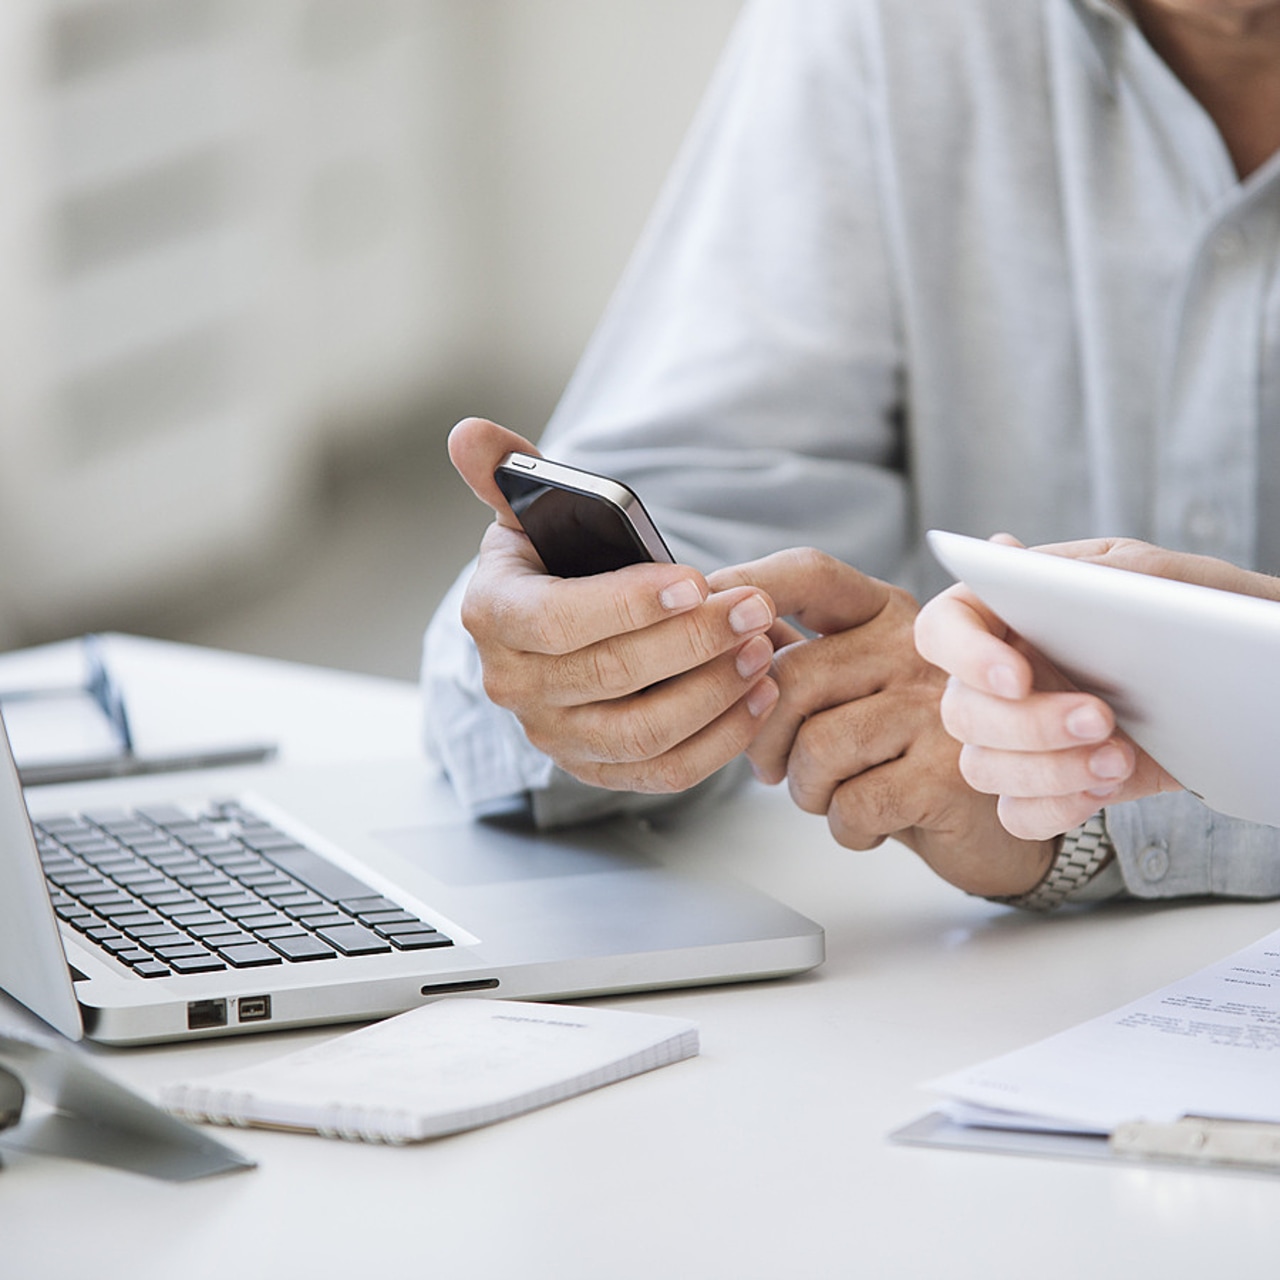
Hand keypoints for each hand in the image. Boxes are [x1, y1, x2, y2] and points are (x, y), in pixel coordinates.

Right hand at [448, 418, 780, 792]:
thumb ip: (507, 471)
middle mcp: (513, 685)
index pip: (554, 620)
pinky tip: (760, 696)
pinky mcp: (597, 768)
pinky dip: (719, 740)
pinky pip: (663, 771)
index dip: (625, 605)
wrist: (560, 629)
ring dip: (713, 693)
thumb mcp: (529, 513)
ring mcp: (554, 736)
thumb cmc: (556, 563)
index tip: (695, 580)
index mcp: (493, 614)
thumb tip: (469, 434)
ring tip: (763, 648)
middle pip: (610, 675)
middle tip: (753, 608)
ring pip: (641, 732)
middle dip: (692, 641)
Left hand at [709, 549, 1056, 896]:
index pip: (809, 573)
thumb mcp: (862, 689)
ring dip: (805, 791)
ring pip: (816, 747)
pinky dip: (846, 827)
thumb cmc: (912, 750)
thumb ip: (801, 654)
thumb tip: (711, 621)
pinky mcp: (950, 773)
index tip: (698, 610)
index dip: (746, 584)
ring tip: (831, 796)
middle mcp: (917, 646)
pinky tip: (868, 822)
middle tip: (772, 769)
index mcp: (888, 612)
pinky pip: (853, 802)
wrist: (1003, 820)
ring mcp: (939, 707)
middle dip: (761, 737)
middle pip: (792, 676)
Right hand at [911, 536, 1273, 840]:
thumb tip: (1021, 565)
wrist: (1248, 681)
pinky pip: (1016, 814)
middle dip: (1027, 725)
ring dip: (1048, 770)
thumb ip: (1099, 572)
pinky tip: (1103, 786)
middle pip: (960, 710)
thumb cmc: (1201, 612)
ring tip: (1118, 757)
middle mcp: (1002, 674)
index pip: (943, 627)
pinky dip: (1054, 808)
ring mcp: (1019, 734)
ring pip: (982, 767)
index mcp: (1010, 611)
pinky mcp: (1048, 783)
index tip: (1017, 676)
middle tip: (1098, 717)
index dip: (963, 654)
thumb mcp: (1163, 577)